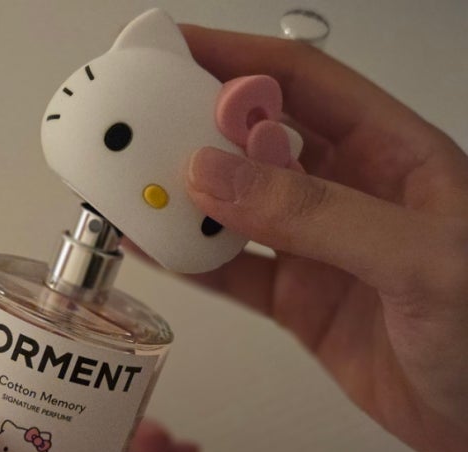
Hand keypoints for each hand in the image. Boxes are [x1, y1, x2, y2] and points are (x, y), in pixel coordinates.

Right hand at [180, 26, 467, 451]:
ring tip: (133, 187)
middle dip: (195, 127)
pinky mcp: (299, 299)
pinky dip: (189, 258)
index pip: (301, 82)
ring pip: (235, 205)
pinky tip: (155, 245)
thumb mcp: (418, 259)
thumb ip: (315, 213)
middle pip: (255, 139)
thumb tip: (215, 174)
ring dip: (184, 196)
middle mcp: (350, 192)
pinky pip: (232, 269)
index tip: (172, 50)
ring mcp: (319, 247)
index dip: (234, 58)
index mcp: (393, 153)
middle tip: (138, 125)